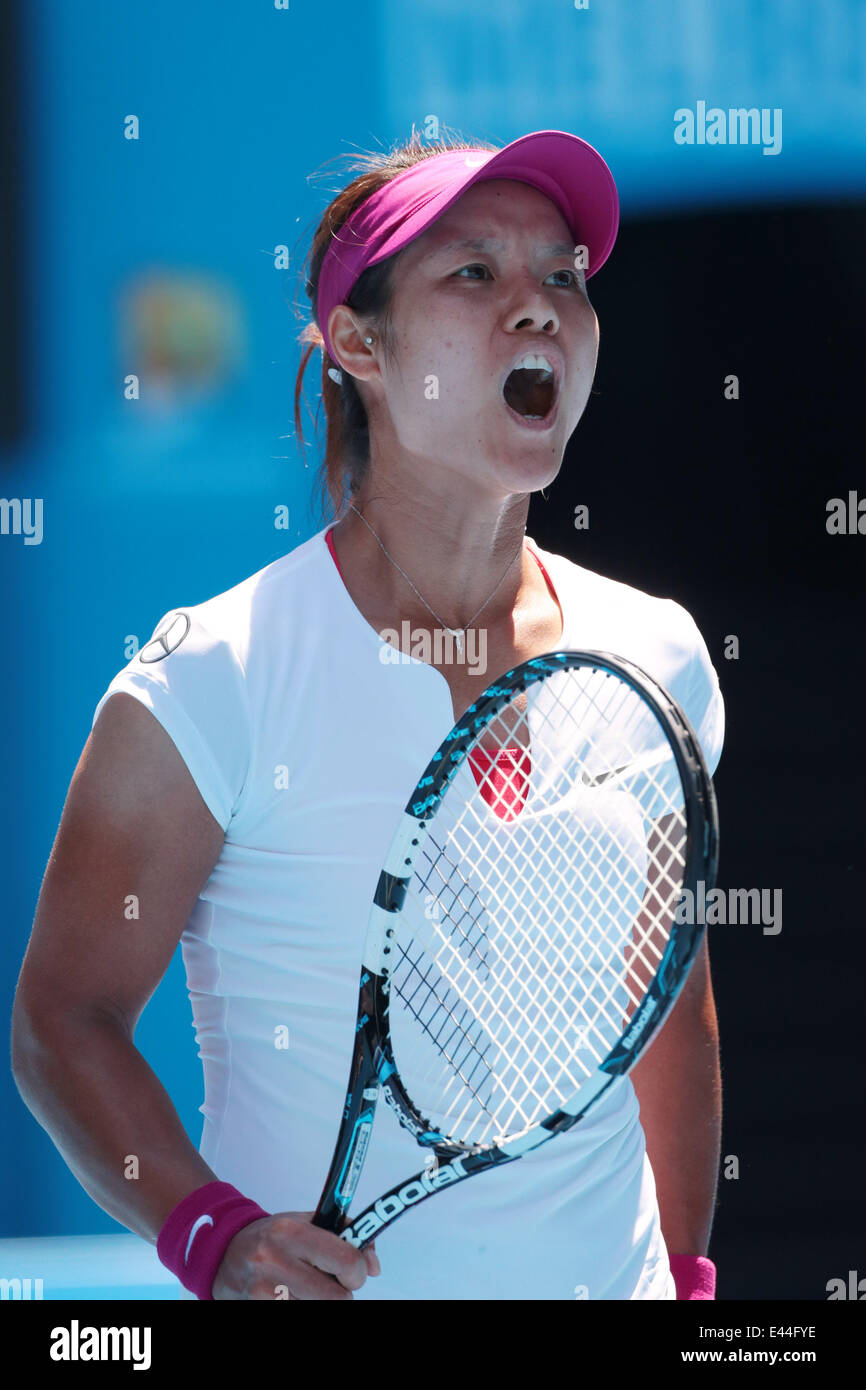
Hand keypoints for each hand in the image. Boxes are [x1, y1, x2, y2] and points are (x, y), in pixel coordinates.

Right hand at [211, 1211, 380, 1299]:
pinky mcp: (259, 1309)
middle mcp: (276, 1261)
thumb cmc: (272, 1236)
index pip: (346, 1261)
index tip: (355, 1271)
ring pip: (320, 1309)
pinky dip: (303, 1306)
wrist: (223, 1251)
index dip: (358, 1271)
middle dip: (341, 1292)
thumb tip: (374, 1266)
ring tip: (306, 1286)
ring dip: (321, 1302)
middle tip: (331, 1282)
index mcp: (291, 1232)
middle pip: (337, 1298)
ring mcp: (265, 1292)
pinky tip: (292, 1296)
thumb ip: (345, 1233)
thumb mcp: (306, 1221)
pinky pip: (299, 1314)